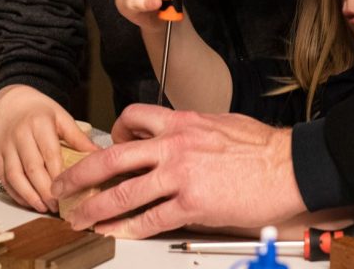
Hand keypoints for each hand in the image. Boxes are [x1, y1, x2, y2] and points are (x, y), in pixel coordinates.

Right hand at [0, 85, 97, 212]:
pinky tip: (27, 201)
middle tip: (57, 206)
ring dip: (28, 195)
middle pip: (32, 168)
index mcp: (39, 124)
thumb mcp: (62, 117)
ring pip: (14, 176)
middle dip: (44, 190)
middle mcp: (20, 135)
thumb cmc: (40, 110)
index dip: (59, 175)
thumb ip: (78, 137)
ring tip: (42, 207)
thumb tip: (98, 154)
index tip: (69, 191)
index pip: (50, 154)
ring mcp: (6, 146)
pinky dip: (15, 193)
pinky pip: (3, 178)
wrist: (12, 102)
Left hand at [52, 105, 307, 237]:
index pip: (132, 118)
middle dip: (80, 175)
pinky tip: (117, 234)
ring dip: (95, 209)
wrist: (290, 166)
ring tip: (79, 220)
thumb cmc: (263, 147)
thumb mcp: (221, 123)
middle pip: (112, 158)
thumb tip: (178, 138)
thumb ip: (192, 130)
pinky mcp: (192, 204)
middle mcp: (174, 145)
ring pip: (123, 192)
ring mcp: (181, 175)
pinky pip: (150, 219)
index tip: (105, 149)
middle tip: (63, 188)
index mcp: (182, 122)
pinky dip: (128, 229)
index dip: (112, 135)